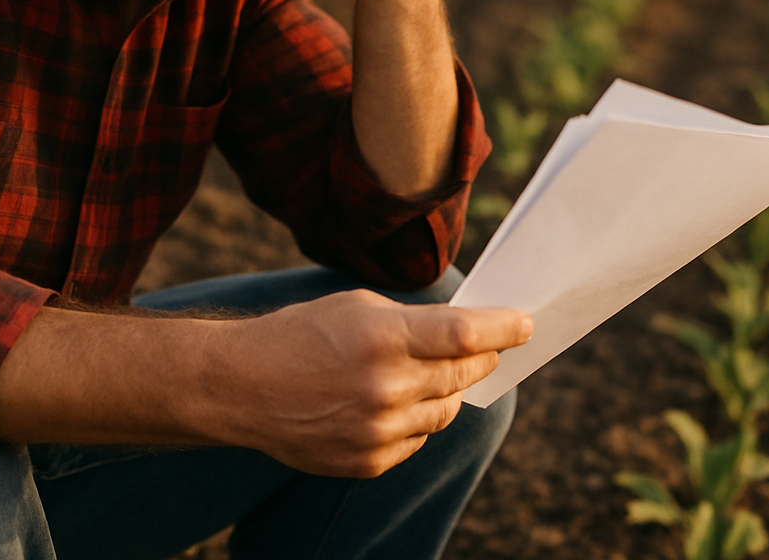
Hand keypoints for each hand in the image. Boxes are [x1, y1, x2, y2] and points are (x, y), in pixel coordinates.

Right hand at [217, 290, 531, 477]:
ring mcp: (378, 430)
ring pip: (445, 409)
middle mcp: (385, 387)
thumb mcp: (357, 306)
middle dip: (484, 357)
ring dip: (447, 389)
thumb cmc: (301, 333)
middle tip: (490, 347)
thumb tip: (466, 333)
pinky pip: (418, 439)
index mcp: (382, 337)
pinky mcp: (369, 461)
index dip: (503, 328)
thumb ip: (413, 321)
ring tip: (427, 372)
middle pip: (463, 373)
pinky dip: (416, 419)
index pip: (465, 335)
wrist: (243, 386)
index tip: (525, 324)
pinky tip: (392, 401)